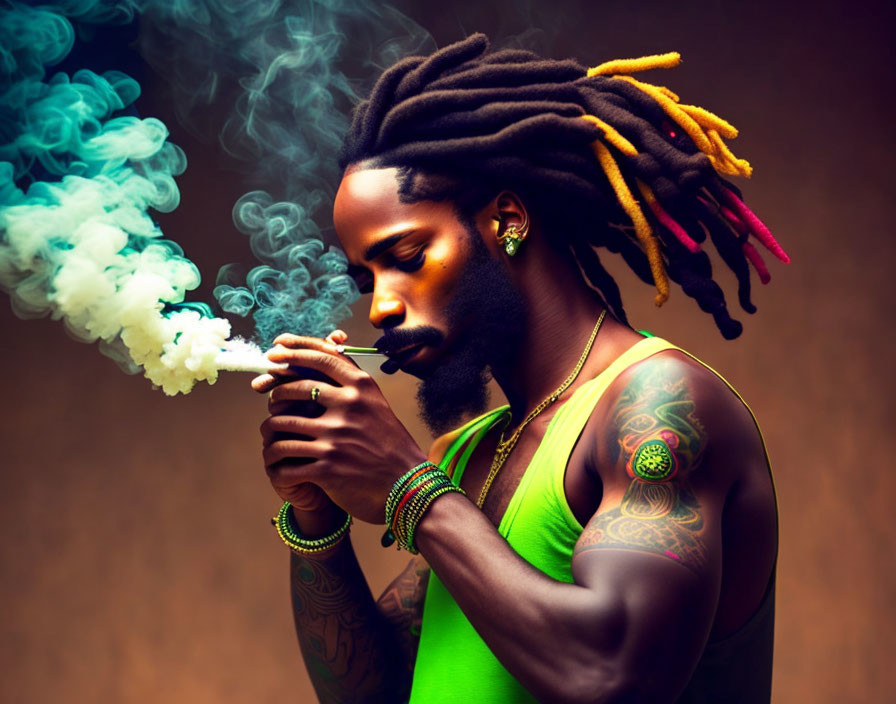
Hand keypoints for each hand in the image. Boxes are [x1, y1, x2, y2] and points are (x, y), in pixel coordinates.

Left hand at [255, 331, 426, 523]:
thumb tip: (328, 348)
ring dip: (270, 429)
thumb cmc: (388, 442)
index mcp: (362, 388)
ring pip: (282, 424)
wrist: (407, 484)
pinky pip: (286, 461)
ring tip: (271, 433)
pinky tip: (279, 465)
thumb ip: (351, 381)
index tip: (274, 350)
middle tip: (270, 398)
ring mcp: (336, 437)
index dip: (293, 350)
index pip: (321, 357)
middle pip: (296, 388)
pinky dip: (277, 463)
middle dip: (276, 392)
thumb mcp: (376, 404)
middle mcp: (349, 407)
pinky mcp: (327, 467)